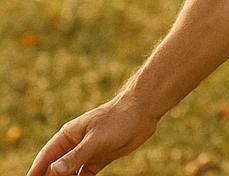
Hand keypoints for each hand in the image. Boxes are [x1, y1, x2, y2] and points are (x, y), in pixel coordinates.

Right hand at [26, 94, 158, 175]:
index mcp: (68, 136)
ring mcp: (86, 153)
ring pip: (67, 174)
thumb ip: (75, 156)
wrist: (142, 111)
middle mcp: (74, 145)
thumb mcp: (96, 139)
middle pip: (54, 169)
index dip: (34, 173)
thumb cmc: (118, 119)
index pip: (45, 159)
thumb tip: (53, 171)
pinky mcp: (98, 159)